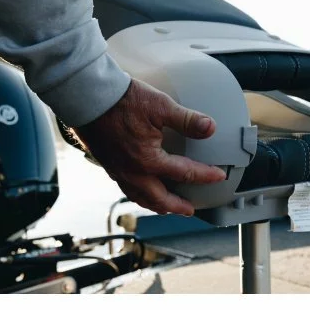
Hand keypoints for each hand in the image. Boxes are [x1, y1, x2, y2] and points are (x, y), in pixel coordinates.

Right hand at [71, 79, 225, 216]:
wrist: (91, 99)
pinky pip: (125, 189)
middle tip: (189, 210)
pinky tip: (140, 189)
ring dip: (156, 205)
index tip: (218, 176)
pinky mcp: (108, 165)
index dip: (204, 175)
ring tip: (165, 208)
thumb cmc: (124, 101)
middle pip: (160, 198)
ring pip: (140, 197)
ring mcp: (118, 171)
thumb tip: (210, 128)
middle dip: (177, 206)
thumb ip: (187, 120)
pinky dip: (138, 195)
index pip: (184, 173)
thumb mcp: (161, 106)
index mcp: (149, 160)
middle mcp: (133, 172)